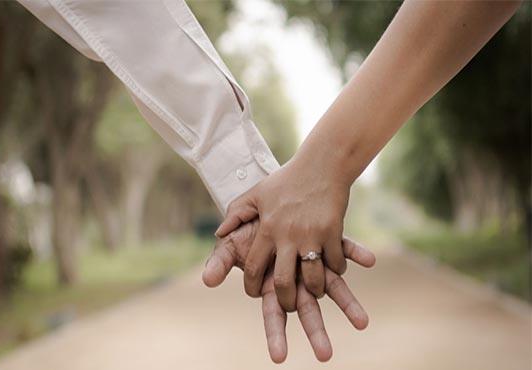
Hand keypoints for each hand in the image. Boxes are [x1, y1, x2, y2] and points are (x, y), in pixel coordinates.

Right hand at [203, 221, 374, 362]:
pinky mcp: (326, 241)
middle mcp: (296, 278)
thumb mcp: (230, 244)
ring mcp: (314, 262)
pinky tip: (369, 260)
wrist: (266, 204)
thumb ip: (220, 261)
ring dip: (347, 303)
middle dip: (315, 332)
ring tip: (363, 322)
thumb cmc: (246, 230)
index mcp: (272, 283)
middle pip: (306, 309)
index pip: (273, 314)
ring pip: (332, 286)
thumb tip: (207, 279)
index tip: (278, 357)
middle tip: (325, 355)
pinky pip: (343, 248)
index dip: (275, 335)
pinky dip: (356, 254)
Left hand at [215, 157, 351, 310]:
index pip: (254, 267)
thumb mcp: (257, 193)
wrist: (321, 164)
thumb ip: (236, 213)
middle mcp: (287, 235)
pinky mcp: (332, 232)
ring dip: (314, 290)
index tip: (256, 292)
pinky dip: (336, 270)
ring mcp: (311, 235)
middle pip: (283, 282)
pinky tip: (333, 269)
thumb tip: (220, 233)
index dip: (253, 285)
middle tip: (288, 304)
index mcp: (267, 229)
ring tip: (313, 291)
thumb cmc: (287, 180)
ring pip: (313, 278)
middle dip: (285, 301)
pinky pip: (335, 263)